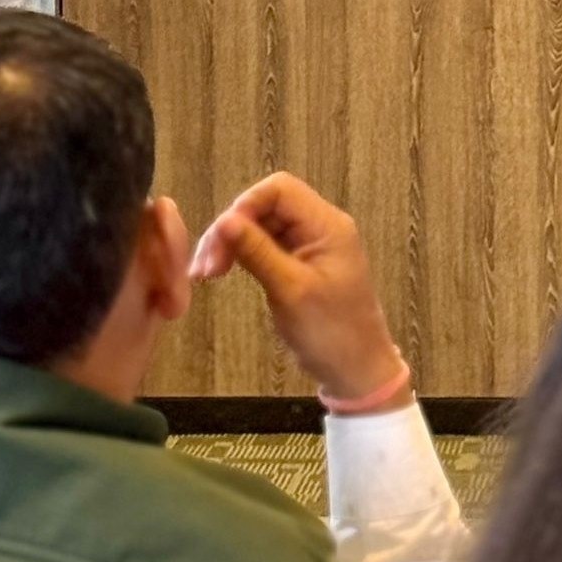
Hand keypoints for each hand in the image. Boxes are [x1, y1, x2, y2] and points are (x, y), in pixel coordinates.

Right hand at [191, 173, 406, 403]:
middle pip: (266, 206)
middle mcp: (320, 228)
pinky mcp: (298, 263)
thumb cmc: (332, 333)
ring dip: (231, 243)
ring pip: (260, 225)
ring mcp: (309, 245)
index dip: (245, 205)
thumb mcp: (290, 290)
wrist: (355, 371)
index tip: (221, 237)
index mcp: (328, 226)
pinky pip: (264, 245)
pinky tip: (220, 272)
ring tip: (206, 273)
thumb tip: (223, 220)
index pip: (280, 189)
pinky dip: (241, 255)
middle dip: (232, 228)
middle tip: (206, 266)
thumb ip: (257, 251)